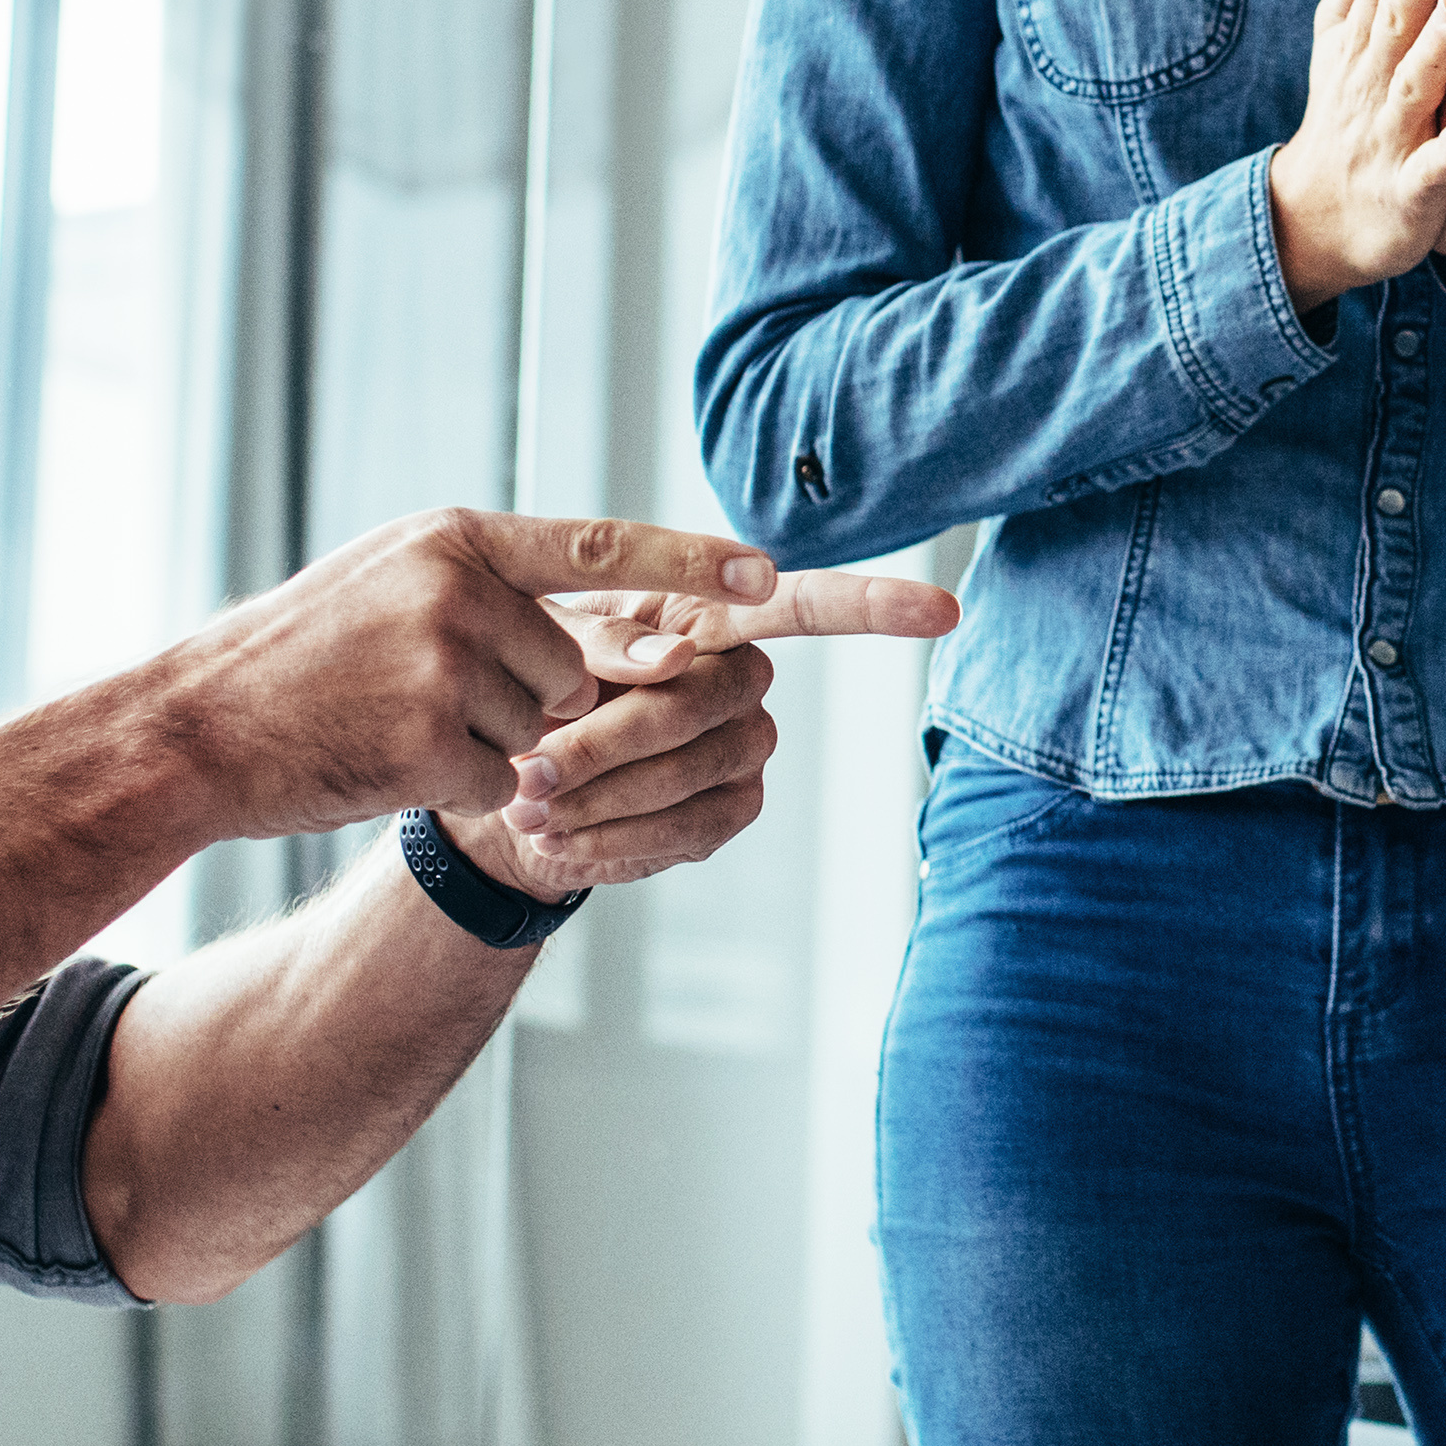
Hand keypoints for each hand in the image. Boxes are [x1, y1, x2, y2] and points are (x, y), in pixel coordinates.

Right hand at [156, 507, 778, 839]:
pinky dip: (452, 790)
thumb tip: (624, 633)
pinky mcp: (427, 743)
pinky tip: (381, 762)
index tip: (767, 577)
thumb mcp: (393, 585)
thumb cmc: (302, 661)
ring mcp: (443, 666)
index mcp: (456, 539)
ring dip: (484, 746)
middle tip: (421, 694)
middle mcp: (459, 590)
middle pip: (573, 669)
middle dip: (526, 701)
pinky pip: (496, 784)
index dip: (691, 565)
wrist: (196, 729)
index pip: (602, 545)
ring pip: (538, 732)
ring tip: (390, 721)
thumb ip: (495, 591)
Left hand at [474, 566, 964, 899]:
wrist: (504, 785)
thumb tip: (671, 656)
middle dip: (615, 738)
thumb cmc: (522, 693)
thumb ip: (595, 643)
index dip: (873, 605)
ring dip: (603, 797)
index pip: (800, 603)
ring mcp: (744, 748)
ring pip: (696, 770)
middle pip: (710, 697)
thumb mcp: (535, 649)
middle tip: (530, 772)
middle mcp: (742, 677)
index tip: (942, 613)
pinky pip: (688, 830)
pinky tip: (561, 843)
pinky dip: (614, 840)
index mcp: (704, 614)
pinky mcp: (729, 811)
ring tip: (526, 809)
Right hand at [1264, 0, 1445, 312]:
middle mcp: (1370, 75)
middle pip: (1398, 14)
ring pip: (1415, 83)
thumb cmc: (1349, 101)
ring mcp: (1389, 131)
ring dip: (1436, 44)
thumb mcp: (1351, 18)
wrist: (1320, 214)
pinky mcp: (1410, 187)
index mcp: (1362, 32)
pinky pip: (1433, 168)